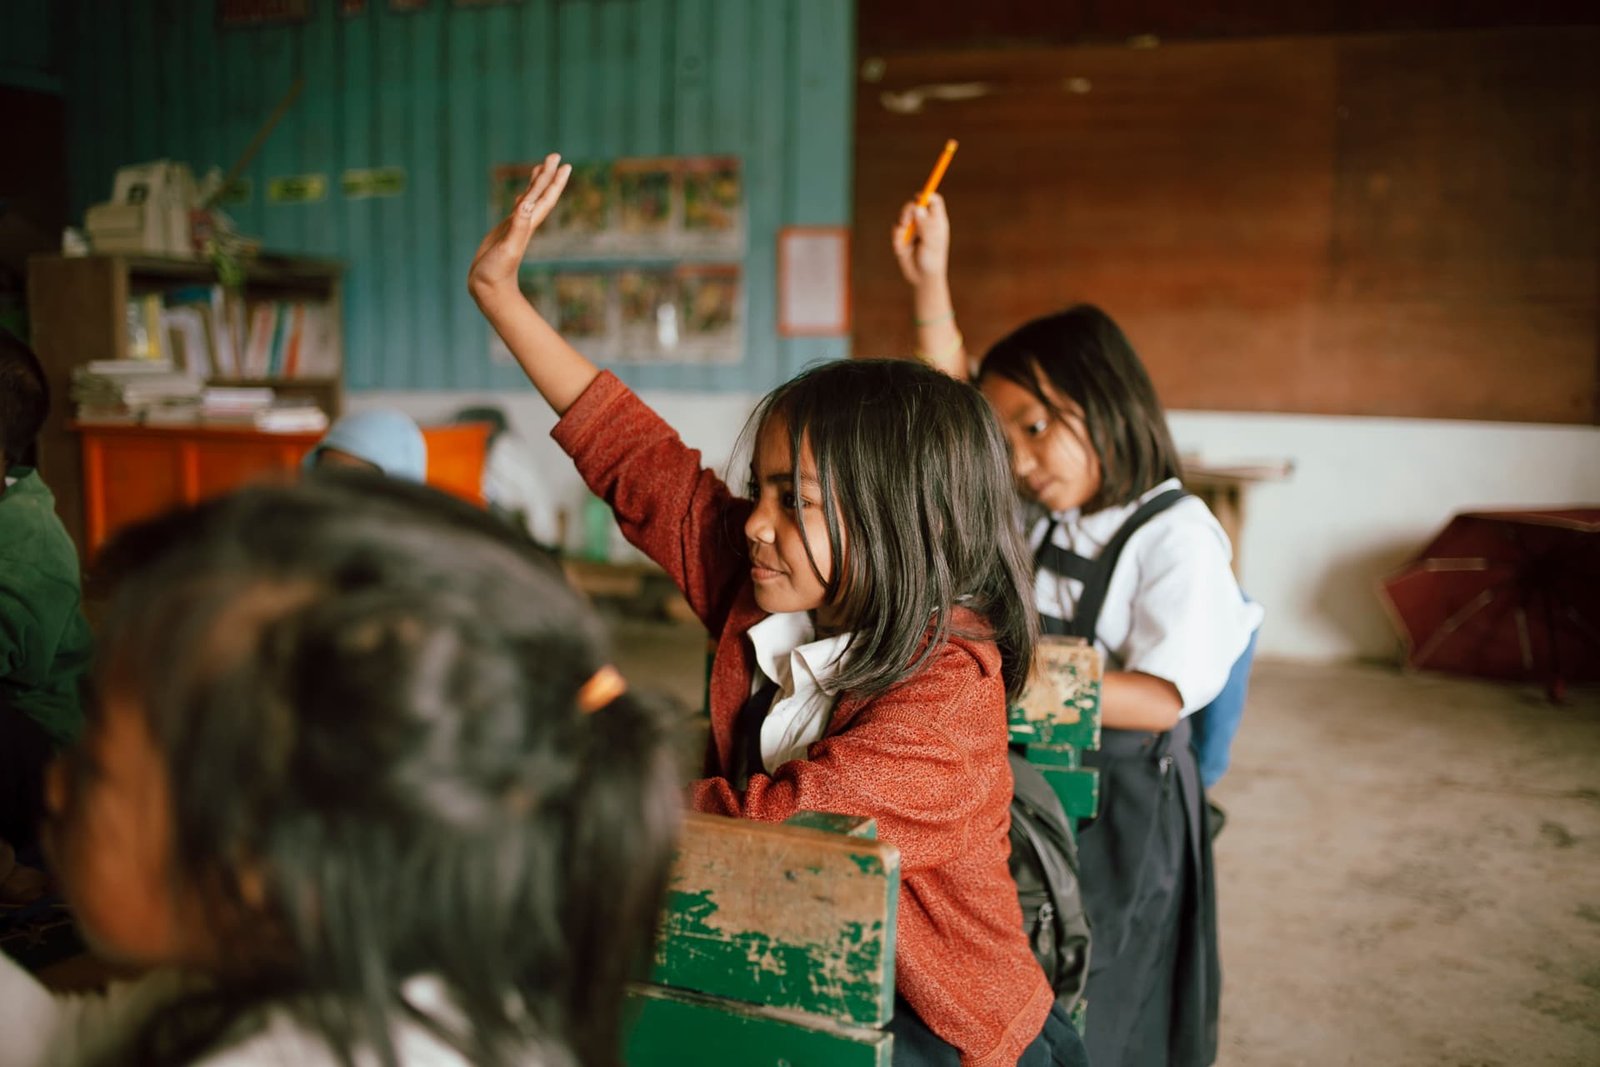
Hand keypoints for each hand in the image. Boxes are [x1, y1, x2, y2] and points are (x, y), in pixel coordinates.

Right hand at [468, 153, 571, 297]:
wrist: (489, 289)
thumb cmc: (497, 272)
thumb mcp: (508, 248)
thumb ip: (517, 227)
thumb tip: (526, 204)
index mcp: (528, 225)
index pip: (544, 198)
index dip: (554, 181)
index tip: (564, 164)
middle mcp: (525, 223)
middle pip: (540, 195)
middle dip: (548, 175)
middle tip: (555, 155)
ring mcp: (515, 227)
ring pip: (530, 200)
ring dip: (537, 184)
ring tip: (542, 168)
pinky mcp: (505, 232)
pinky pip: (516, 210)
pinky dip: (522, 199)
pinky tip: (523, 196)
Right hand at [892, 191, 950, 288]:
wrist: (921, 277)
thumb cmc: (932, 259)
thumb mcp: (932, 242)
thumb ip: (925, 225)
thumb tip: (917, 207)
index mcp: (937, 221)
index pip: (934, 201)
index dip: (927, 196)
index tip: (919, 197)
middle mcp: (925, 222)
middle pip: (915, 204)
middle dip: (907, 211)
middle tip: (905, 222)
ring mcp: (914, 228)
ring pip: (903, 216)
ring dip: (902, 227)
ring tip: (905, 242)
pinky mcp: (903, 236)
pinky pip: (896, 229)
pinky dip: (897, 238)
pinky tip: (902, 250)